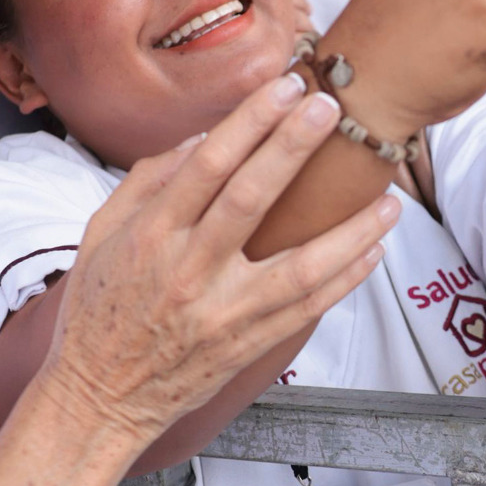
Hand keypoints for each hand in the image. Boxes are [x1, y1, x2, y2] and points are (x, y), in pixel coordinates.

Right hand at [36, 75, 397, 441]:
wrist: (97, 398)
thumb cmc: (98, 310)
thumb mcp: (100, 235)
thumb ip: (147, 182)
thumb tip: (204, 138)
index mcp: (150, 236)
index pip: (206, 165)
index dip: (249, 121)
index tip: (284, 87)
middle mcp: (187, 271)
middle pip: (251, 198)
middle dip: (293, 147)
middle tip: (332, 107)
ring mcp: (221, 313)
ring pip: (298, 265)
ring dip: (348, 229)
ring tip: (388, 198)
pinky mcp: (245, 345)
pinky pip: (306, 310)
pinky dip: (345, 280)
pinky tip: (374, 251)